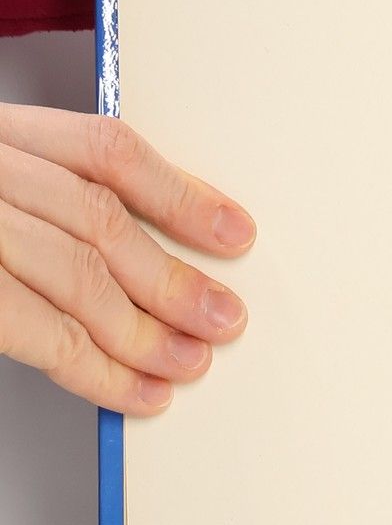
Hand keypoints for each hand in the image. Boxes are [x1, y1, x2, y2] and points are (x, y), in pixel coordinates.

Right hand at [0, 105, 253, 415]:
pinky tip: (134, 390)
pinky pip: (38, 333)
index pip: (105, 150)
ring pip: (78, 277)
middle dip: (173, 277)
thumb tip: (146, 259)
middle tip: (223, 317)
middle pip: (100, 220)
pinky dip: (95, 368)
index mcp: (2, 135)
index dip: (180, 193)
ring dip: (146, 331)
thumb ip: (46, 199)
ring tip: (189, 362)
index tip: (235, 231)